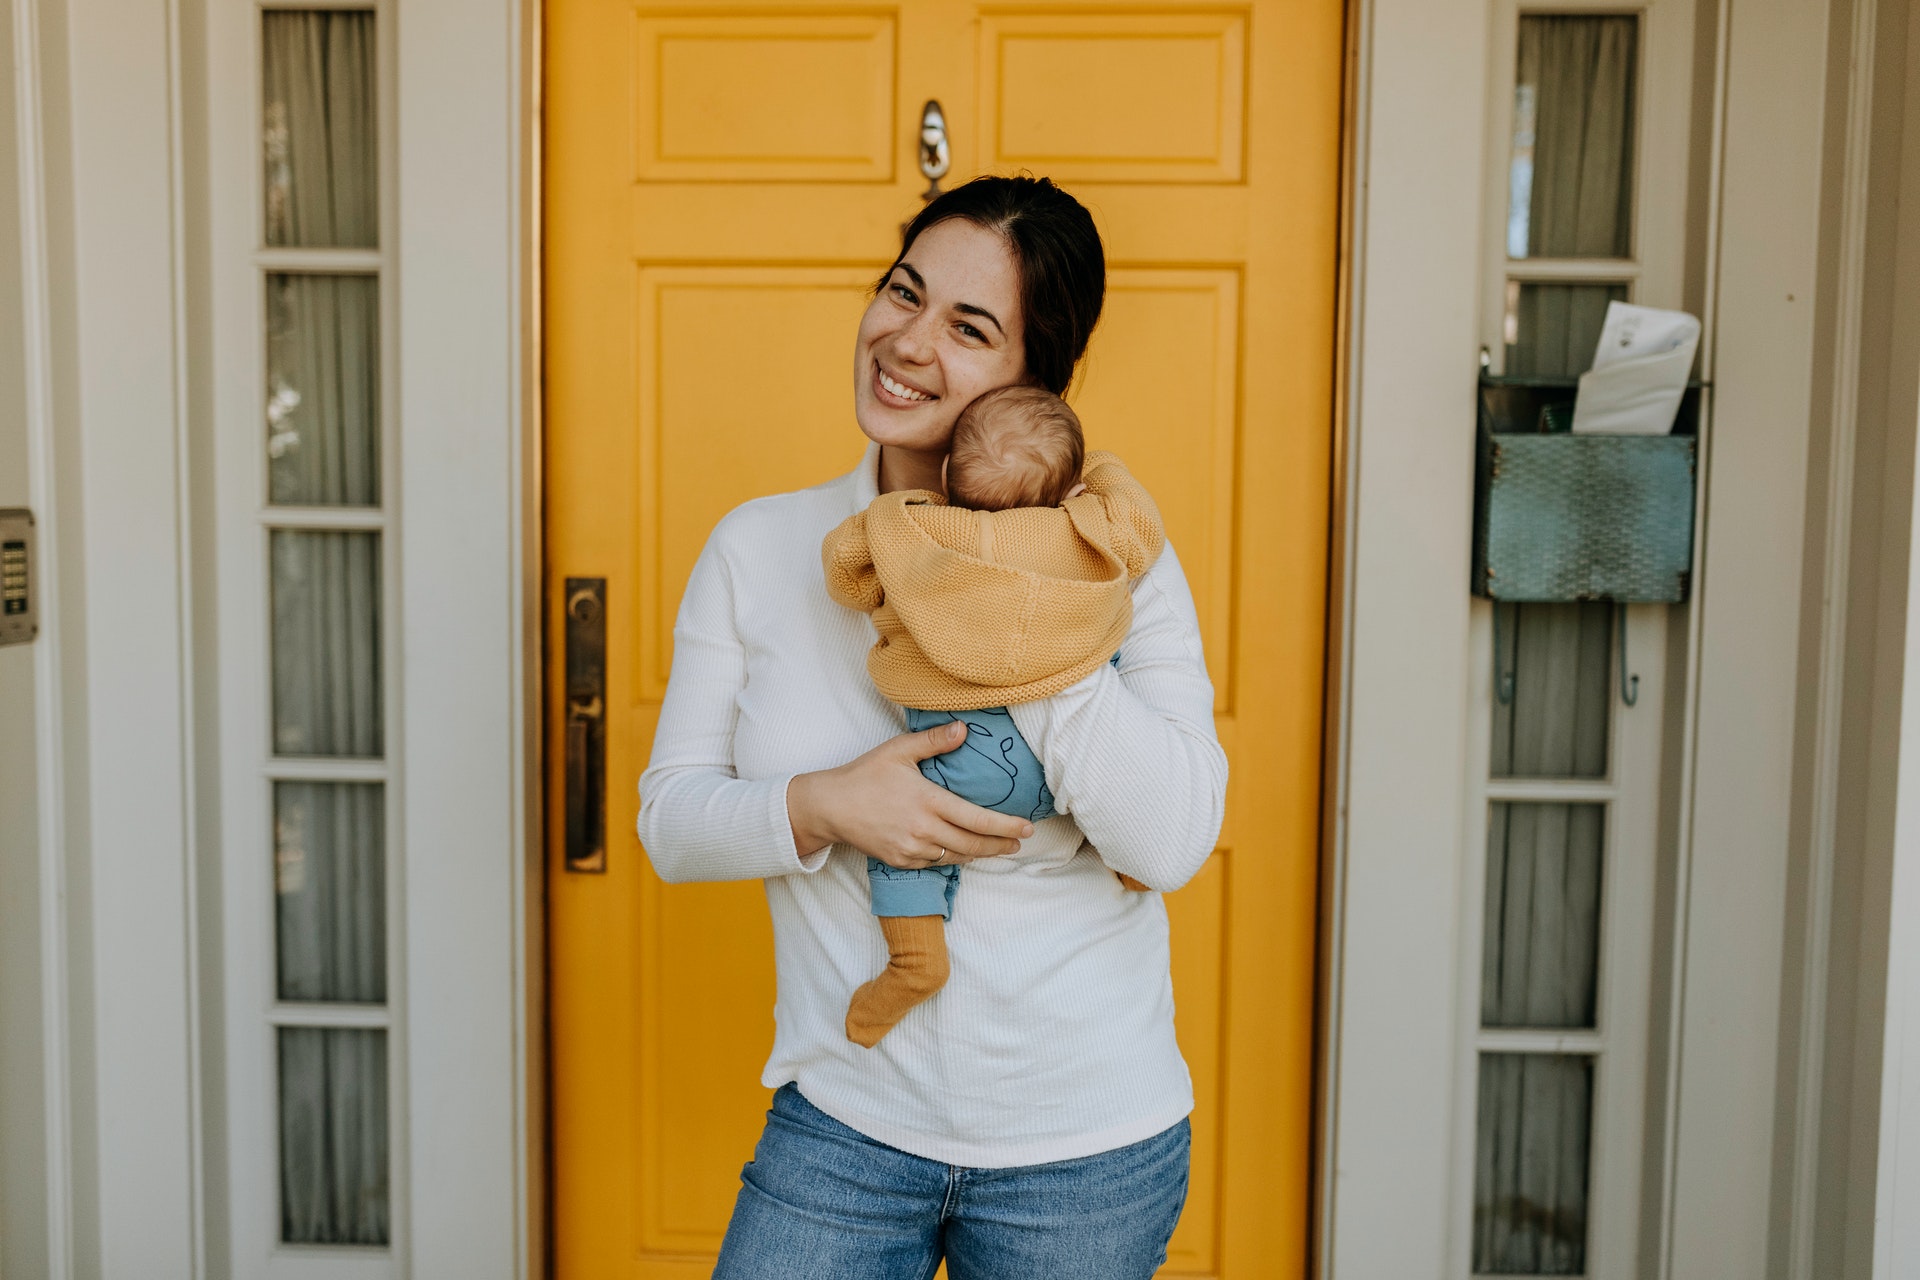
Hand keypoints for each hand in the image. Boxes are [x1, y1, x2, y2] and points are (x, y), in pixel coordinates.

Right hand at [788, 722, 1033, 867]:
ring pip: (955, 857)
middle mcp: (924, 829)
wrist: (830, 806)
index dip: (1005, 826)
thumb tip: (965, 729)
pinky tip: (961, 851)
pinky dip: (951, 857)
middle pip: (973, 844)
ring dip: (979, 854)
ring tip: (996, 848)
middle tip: (1019, 843)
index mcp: (929, 801)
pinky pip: (934, 863)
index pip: (977, 819)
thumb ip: (934, 741)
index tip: (1026, 828)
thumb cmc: (865, 775)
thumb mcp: (899, 751)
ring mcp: (912, 848)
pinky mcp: (900, 861)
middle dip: (1000, 845)